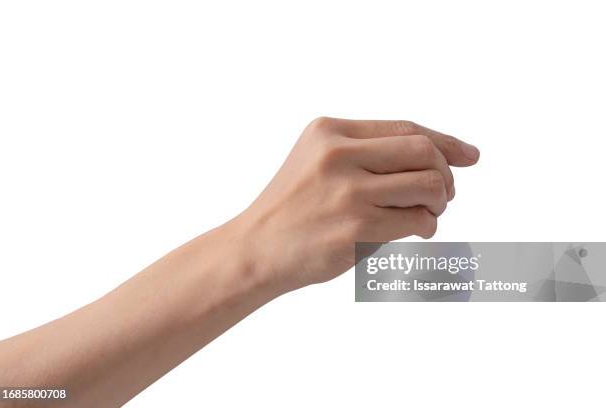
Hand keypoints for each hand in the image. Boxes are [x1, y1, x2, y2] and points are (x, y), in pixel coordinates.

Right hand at [233, 117, 479, 290]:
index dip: (445, 142)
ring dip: (439, 203)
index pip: (405, 128)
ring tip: (426, 213)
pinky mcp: (356, 229)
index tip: (470, 156)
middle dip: (446, 174)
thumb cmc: (292, 206)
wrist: (256, 248)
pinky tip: (416, 230)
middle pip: (424, 152)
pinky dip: (427, 226)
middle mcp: (338, 155)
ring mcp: (348, 193)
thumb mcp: (316, 159)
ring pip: (429, 186)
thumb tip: (439, 153)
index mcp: (329, 131)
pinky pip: (418, 221)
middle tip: (443, 194)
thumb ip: (366, 151)